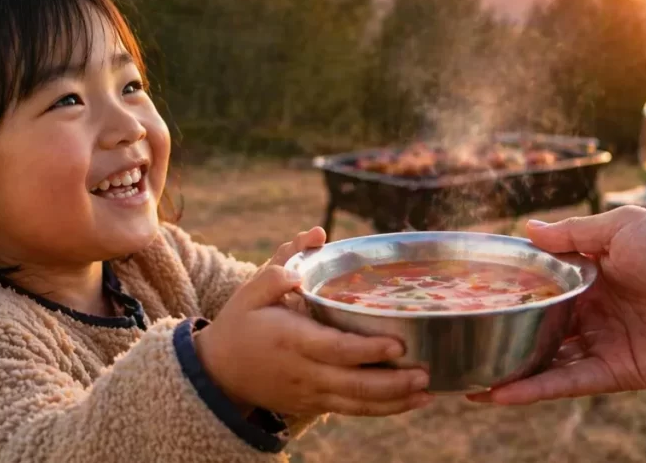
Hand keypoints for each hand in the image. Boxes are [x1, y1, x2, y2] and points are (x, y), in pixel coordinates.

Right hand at [195, 228, 431, 416]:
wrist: (219, 373)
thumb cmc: (241, 324)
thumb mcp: (252, 288)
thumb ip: (284, 260)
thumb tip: (317, 235)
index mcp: (291, 340)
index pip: (334, 349)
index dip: (366, 350)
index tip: (397, 344)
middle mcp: (304, 371)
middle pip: (353, 384)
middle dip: (392, 383)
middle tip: (425, 373)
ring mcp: (310, 393)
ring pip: (356, 403)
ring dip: (394, 401)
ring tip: (427, 393)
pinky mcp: (314, 404)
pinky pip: (351, 410)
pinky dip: (382, 410)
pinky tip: (410, 402)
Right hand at [470, 206, 645, 405]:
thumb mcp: (621, 228)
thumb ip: (572, 234)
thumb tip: (527, 228)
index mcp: (593, 272)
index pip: (541, 283)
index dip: (510, 288)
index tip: (471, 291)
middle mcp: (593, 309)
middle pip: (538, 324)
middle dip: (503, 331)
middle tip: (460, 337)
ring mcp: (603, 342)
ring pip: (546, 358)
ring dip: (510, 368)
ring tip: (467, 373)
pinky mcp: (617, 372)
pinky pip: (568, 381)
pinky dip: (534, 389)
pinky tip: (499, 393)